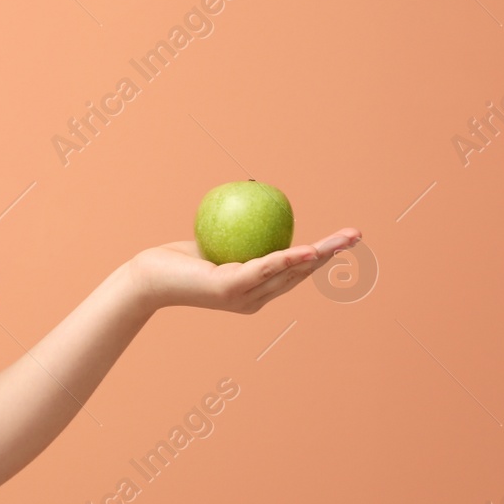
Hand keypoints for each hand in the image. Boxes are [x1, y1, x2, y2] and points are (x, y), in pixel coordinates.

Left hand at [126, 227, 362, 314]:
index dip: (319, 257)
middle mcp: (255, 299)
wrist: (147, 279)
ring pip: (289, 272)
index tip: (340, 240)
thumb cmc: (176, 260)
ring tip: (342, 241)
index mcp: (254, 292)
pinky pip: (264, 268)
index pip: (293, 273)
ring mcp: (244, 297)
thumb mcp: (212, 242)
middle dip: (331, 255)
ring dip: (318, 255)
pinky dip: (287, 259)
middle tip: (355, 235)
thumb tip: (254, 203)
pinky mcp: (230, 289)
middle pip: (300, 274)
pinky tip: (306, 249)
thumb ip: (234, 232)